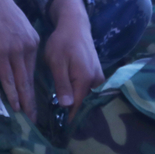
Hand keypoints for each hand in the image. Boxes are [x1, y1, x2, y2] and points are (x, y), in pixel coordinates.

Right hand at [0, 0, 40, 119]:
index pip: (33, 69)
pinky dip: (11, 92)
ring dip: (24, 101)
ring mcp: (15, 50)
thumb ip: (19, 40)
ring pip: (21, 81)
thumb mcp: (17, 24)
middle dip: (32, 99)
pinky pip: (7, 77)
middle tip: (35, 116)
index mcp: (33, 40)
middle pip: (30, 78)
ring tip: (27, 116)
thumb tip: (14, 54)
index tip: (33, 99)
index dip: (32, 86)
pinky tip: (14, 104)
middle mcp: (28, 47)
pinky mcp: (0, 52)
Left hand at [44, 0, 103, 120]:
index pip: (78, 106)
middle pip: (84, 103)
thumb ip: (62, 84)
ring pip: (87, 97)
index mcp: (85, 79)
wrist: (75, 25)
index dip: (69, 117)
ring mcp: (98, 77)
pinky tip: (69, 99)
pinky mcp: (96, 74)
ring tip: (62, 114)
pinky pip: (88, 90)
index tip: (59, 128)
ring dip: (77, 105)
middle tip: (58, 123)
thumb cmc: (62, 42)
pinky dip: (80, 95)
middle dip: (73, 113)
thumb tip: (67, 106)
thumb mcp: (56, 62)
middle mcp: (96, 81)